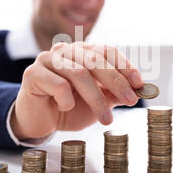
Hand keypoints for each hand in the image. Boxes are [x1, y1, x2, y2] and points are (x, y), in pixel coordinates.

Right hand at [10, 42, 143, 138]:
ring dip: (96, 98)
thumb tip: (139, 89)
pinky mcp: (33, 74)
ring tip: (105, 119)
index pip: (106, 50)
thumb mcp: (97, 101)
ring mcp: (47, 60)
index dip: (124, 65)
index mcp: (81, 51)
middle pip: (95, 60)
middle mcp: (64, 51)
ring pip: (79, 73)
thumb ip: (114, 93)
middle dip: (116, 82)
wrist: (38, 121)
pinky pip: (58, 85)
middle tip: (131, 100)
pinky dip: (67, 101)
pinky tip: (65, 108)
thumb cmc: (67, 108)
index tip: (139, 83)